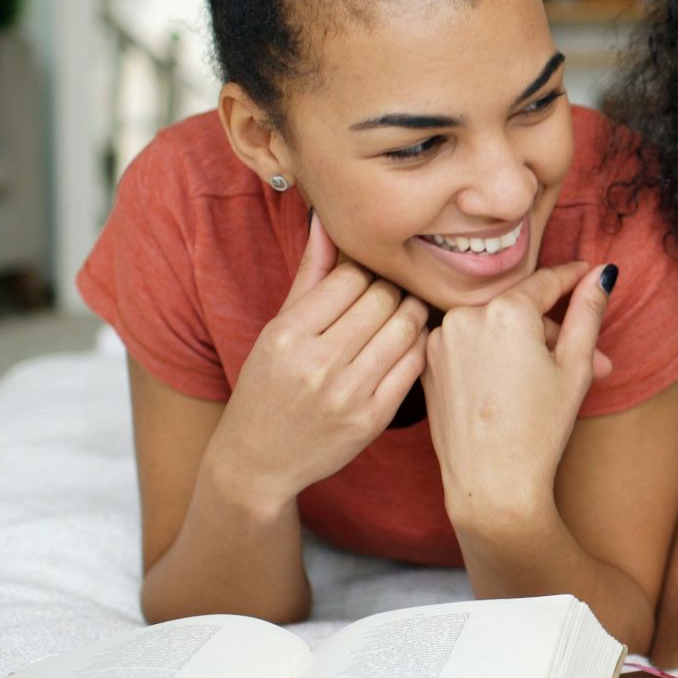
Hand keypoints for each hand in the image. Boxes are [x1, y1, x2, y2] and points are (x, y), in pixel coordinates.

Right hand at [211, 213, 428, 504]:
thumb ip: (310, 274)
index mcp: (287, 335)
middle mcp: (315, 364)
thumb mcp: (278, 328)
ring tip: (404, 313)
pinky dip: (419, 346)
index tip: (367, 278)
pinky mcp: (371, 419)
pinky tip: (409, 343)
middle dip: (392, 290)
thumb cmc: (269, 384)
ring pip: (404, 327)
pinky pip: (414, 364)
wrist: (259, 459)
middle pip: (382, 298)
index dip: (366, 272)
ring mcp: (346, 394)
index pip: (350, 277)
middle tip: (392, 294)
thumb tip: (326, 219)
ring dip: (412, 313)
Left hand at [423, 260, 616, 524]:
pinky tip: (512, 387)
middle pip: (520, 308)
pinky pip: (469, 344)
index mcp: (506, 310)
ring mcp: (440, 339)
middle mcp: (466, 315)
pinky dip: (491, 355)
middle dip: (553, 330)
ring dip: (522, 343)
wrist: (491, 484)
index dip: (573, 276)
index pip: (547, 281)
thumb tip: (602, 273)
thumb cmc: (540, 430)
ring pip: (493, 325)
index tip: (588, 271)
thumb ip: (587, 312)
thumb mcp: (576, 367)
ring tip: (549, 381)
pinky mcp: (428, 363)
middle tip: (590, 361)